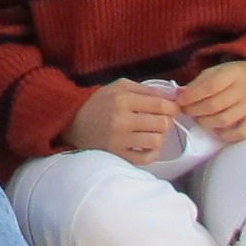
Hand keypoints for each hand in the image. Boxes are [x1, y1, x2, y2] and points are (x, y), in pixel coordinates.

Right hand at [66, 79, 182, 160]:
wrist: (72, 123)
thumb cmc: (99, 103)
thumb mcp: (119, 87)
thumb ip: (146, 89)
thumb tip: (173, 96)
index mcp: (122, 99)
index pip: (160, 104)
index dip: (173, 107)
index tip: (173, 109)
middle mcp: (121, 119)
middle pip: (162, 123)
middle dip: (166, 121)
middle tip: (160, 120)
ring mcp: (120, 139)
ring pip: (157, 140)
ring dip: (159, 137)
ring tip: (152, 132)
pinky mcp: (118, 155)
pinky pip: (147, 158)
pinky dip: (152, 153)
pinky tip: (147, 146)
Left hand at [178, 59, 245, 143]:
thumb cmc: (231, 76)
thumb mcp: (215, 71)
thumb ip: (197, 83)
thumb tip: (179, 95)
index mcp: (233, 73)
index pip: (210, 86)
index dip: (192, 95)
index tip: (180, 100)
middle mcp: (244, 90)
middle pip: (215, 105)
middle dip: (194, 110)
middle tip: (185, 110)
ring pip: (224, 121)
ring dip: (205, 122)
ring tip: (197, 118)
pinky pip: (241, 133)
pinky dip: (225, 135)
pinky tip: (215, 129)